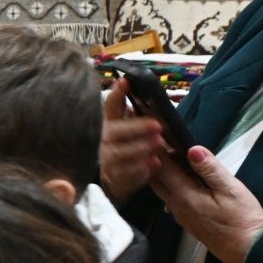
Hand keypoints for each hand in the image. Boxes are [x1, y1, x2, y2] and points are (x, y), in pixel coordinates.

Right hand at [100, 77, 165, 202]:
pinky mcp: (114, 180)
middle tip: (157, 126)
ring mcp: (107, 162)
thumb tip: (130, 83)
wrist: (113, 180)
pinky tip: (155, 164)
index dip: (116, 95)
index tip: (125, 82)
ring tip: (159, 144)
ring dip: (140, 148)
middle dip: (136, 128)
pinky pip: (126, 175)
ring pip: (120, 154)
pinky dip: (141, 170)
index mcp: (107, 126)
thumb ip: (126, 108)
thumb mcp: (123, 126)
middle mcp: (103, 143)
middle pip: (114, 133)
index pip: (109, 107)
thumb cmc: (123, 147)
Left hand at [150, 146, 262, 262]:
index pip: (163, 169)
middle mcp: (175, 206)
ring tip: (174, 154)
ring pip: (162, 188)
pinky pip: (170, 196)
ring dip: (164, 171)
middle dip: (157, 159)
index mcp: (184, 196)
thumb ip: (210, 169)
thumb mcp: (230, 189)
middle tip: (165, 142)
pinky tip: (183, 175)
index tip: (158, 134)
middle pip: (156, 179)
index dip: (159, 150)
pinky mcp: (185, 218)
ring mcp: (178, 214)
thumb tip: (192, 149)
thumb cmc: (241, 219)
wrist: (247, 249)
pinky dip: (171, 182)